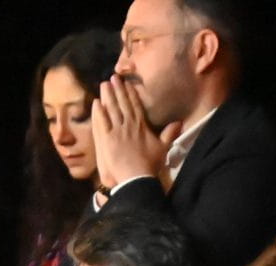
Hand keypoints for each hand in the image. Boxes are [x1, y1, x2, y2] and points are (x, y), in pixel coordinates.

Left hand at [91, 78, 175, 192]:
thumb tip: (180, 123)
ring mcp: (117, 131)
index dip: (130, 93)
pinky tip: (96, 102)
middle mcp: (129, 125)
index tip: (127, 83)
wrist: (137, 177)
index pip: (135, 105)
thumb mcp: (162, 147)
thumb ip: (169, 133)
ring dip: (108, 96)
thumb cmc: (150, 164)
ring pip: (111, 110)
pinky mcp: (107, 140)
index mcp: (142, 125)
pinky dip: (98, 112)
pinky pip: (101, 123)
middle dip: (118, 89)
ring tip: (104, 85)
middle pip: (122, 103)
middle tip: (113, 78)